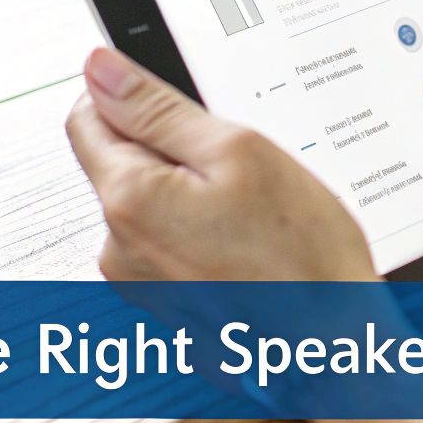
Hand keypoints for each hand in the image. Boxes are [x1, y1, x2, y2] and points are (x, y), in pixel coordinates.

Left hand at [65, 47, 375, 282]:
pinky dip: (208, 235)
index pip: (88, 116)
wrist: (334, 351)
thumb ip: (159, 109)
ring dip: (196, 196)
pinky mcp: (170, 306)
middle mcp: (120, 248)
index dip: (134, 95)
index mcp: (129, 200)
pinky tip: (254, 247)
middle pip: (124, 162)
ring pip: (156, 205)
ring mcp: (143, 284)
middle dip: (176, 151)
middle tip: (242, 166)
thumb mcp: (240, 153)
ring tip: (257, 215)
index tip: (181, 101)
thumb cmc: (301, 261)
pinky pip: (176, 246)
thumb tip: (102, 70)